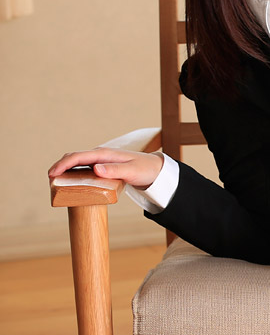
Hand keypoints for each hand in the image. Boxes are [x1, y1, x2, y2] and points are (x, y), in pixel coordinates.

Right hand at [47, 147, 164, 189]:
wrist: (155, 169)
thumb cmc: (145, 170)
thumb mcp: (131, 171)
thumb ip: (114, 170)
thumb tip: (95, 169)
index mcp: (105, 154)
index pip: (79, 156)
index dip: (63, 164)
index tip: (52, 173)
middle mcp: (101, 154)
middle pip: (75, 157)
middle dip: (60, 165)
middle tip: (50, 179)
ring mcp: (101, 160)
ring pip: (78, 161)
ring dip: (65, 168)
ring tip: (55, 180)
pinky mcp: (103, 166)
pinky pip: (84, 167)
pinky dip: (73, 171)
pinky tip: (70, 180)